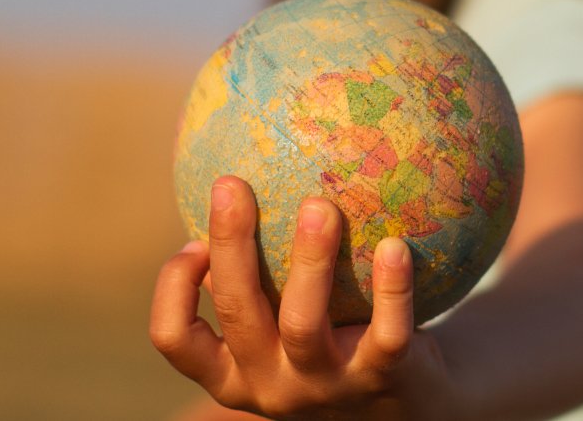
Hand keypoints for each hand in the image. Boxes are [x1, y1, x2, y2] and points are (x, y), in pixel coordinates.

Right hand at [150, 176, 457, 419]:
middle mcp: (271, 385)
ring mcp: (327, 386)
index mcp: (233, 373)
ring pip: (303, 323)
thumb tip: (228, 189)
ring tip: (319, 205)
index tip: (192, 241)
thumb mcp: (279, 328)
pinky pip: (387, 333)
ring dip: (309, 260)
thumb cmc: (330, 345)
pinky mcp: (381, 379)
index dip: (173, 289)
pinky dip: (392, 289)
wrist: (408, 408)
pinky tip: (394, 245)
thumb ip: (253, 281)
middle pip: (238, 312)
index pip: (175, 339)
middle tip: (232, 184)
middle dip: (231, 244)